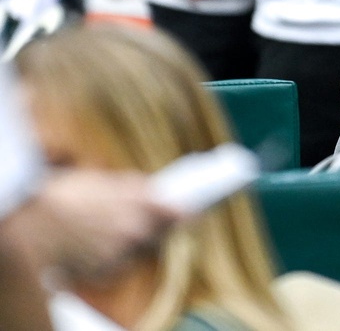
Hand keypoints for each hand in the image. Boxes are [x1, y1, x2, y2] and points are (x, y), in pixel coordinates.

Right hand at [19, 169, 179, 281]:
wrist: (31, 227)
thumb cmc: (65, 196)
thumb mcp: (103, 180)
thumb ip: (134, 187)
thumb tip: (154, 188)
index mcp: (140, 205)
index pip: (178, 212)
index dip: (187, 212)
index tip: (195, 210)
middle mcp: (137, 232)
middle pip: (162, 233)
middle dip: (162, 226)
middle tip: (165, 219)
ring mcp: (122, 254)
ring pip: (142, 249)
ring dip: (140, 240)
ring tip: (127, 228)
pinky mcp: (106, 272)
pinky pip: (121, 263)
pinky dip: (118, 254)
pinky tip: (105, 243)